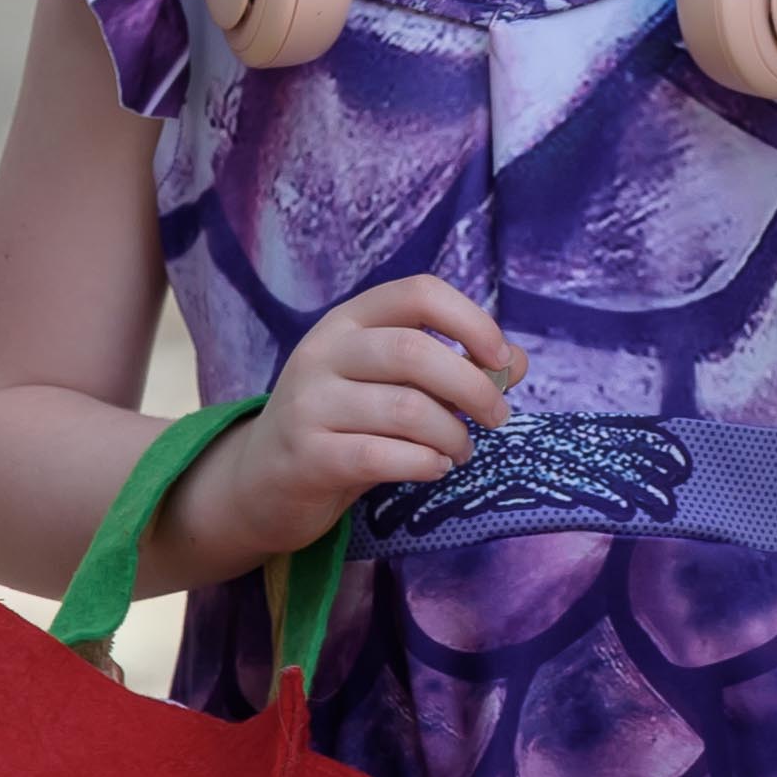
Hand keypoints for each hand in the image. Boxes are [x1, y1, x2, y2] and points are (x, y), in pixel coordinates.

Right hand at [181, 275, 521, 566]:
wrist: (260, 484)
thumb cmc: (341, 425)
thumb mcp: (389, 385)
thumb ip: (450, 368)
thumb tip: (516, 363)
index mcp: (349, 321)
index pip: (418, 293)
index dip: (470, 319)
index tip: (500, 358)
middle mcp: (323, 352)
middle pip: (414, 351)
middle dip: (472, 386)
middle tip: (497, 416)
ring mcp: (309, 404)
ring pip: (405, 409)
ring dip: (452, 434)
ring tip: (461, 450)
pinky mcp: (306, 456)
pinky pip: (382, 456)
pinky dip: (424, 463)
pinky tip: (435, 468)